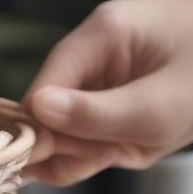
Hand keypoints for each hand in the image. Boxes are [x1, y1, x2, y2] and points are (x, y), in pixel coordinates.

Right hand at [24, 0, 192, 185]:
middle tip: (110, 155)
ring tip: (118, 151)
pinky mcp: (88, 100)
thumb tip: (34, 111)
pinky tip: (113, 149)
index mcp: (99, 36)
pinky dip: (84, 154)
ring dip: (78, 155)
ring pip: (52, 132)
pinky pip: (68, 136)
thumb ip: (95, 115)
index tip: (81, 157)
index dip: (44, 135)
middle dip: (68, 147)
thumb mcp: (158, 107)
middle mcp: (83, 54)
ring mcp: (84, 78)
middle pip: (41, 116)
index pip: (39, 94)